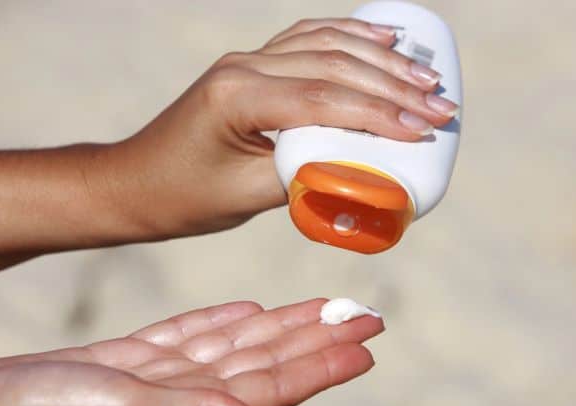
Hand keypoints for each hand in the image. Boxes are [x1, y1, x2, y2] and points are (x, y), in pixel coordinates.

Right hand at [0, 298, 383, 405]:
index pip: (276, 385)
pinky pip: (194, 335)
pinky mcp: (134, 359)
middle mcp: (186, 395)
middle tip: (365, 316)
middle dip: (319, 339)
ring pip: (239, 346)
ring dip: (283, 328)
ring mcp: (161, 376)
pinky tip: (251, 312)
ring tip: (321, 309)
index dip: (324, 364)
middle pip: (269, 362)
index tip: (366, 345)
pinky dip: (225, 321)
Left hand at [108, 17, 457, 237]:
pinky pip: (307, 41)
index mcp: (237, 97)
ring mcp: (246, 61)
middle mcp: (243, 66)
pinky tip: (381, 41)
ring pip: (326, 45)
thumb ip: (303, 177)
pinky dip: (349, 38)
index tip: (424, 128)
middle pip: (333, 64)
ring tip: (426, 75)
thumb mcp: (246, 198)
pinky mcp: (251, 66)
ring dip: (380, 59)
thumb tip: (360, 169)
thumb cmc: (183, 197)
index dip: (379, 112)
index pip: (324, 97)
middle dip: (393, 85)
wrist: (136, 182)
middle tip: (440, 105)